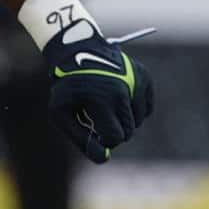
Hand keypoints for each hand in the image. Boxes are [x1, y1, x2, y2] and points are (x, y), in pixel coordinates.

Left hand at [44, 19, 150, 162]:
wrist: (79, 50)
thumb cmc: (68, 86)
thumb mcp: (61, 113)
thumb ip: (80, 139)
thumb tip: (104, 159)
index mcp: (101, 99)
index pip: (116, 137)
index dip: (104, 140)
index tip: (94, 133)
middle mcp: (123, 89)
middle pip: (129, 131)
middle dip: (114, 130)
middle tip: (98, 118)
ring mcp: (136, 81)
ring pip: (138, 121)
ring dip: (124, 119)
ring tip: (106, 104)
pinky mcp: (145, 77)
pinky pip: (146, 108)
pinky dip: (134, 109)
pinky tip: (119, 98)